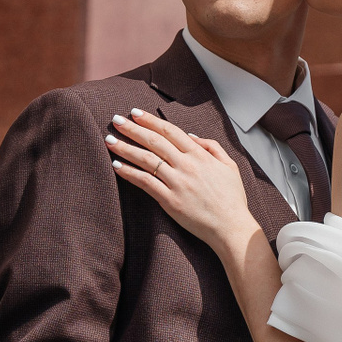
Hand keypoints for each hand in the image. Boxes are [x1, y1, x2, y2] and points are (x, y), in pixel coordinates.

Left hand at [107, 109, 259, 256]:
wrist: (232, 227)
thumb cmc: (232, 199)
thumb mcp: (230, 166)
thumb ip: (212, 147)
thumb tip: (191, 136)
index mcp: (200, 155)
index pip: (170, 131)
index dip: (151, 120)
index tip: (135, 113)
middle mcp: (187, 165)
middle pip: (154, 141)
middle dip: (132, 129)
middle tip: (116, 121)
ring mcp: (177, 183)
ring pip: (146, 159)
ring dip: (125, 148)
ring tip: (109, 141)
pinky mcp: (170, 201)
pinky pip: (145, 183)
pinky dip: (130, 173)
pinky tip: (117, 166)